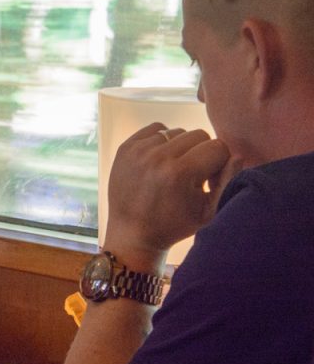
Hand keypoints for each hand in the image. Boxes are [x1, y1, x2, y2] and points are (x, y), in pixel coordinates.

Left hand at [104, 123, 230, 263]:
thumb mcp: (208, 211)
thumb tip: (237, 155)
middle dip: (201, 154)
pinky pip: (155, 129)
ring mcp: (138, 150)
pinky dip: (162, 142)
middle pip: (199, 134)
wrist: (132, 234)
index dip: (219, 164)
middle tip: (192, 176)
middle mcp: (158, 157)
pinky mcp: (125, 148)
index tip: (208, 181)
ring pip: (177, 131)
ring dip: (181, 148)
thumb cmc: (174, 225)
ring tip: (173, 171)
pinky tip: (160, 162)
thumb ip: (228, 181)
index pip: (218, 146)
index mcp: (180, 172)